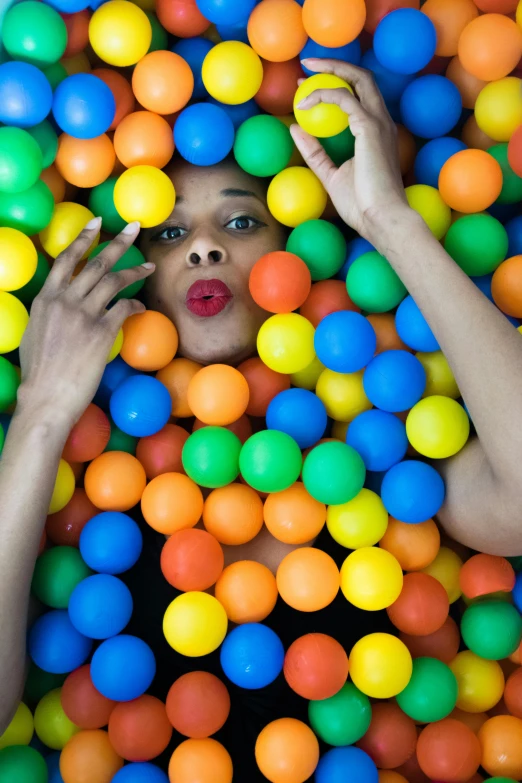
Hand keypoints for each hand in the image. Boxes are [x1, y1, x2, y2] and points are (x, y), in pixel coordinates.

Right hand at [18, 218, 154, 427]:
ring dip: (135, 272)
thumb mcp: (35, 331)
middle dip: (119, 242)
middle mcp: (64, 300)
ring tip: (150, 267)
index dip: (84, 238)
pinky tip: (141, 305)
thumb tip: (61, 302)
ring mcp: (84, 315)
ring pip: (115, 282)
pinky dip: (135, 305)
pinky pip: (125, 309)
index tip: (99, 223)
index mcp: (46, 298)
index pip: (67, 259)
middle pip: (96, 263)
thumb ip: (50, 311)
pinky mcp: (101, 332)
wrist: (46, 396)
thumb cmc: (39, 371)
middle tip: (135, 228)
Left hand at [290, 59, 410, 244]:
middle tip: (306, 67)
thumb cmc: (362, 205)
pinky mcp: (370, 128)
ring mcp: (379, 123)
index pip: (359, 96)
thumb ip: (315, 152)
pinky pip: (344, 99)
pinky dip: (323, 96)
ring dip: (330, 70)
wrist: (381, 219)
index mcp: (377, 133)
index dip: (335, 85)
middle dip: (334, 66)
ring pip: (357, 79)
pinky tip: (304, 105)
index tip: (308, 88)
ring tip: (303, 73)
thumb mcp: (331, 175)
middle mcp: (382, 122)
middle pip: (362, 78)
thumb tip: (295, 129)